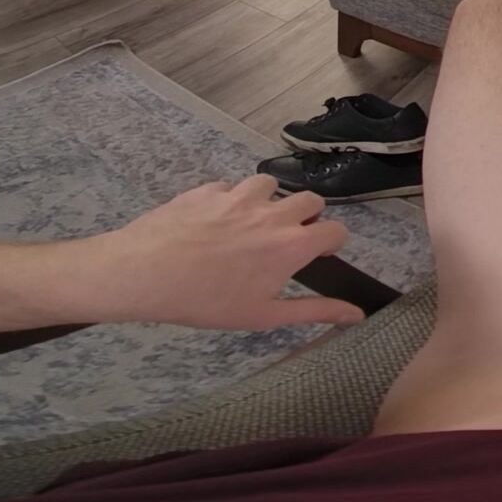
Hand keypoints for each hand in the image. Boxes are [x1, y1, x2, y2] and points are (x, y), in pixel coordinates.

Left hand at [75, 176, 360, 329]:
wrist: (143, 273)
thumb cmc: (206, 301)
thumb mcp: (262, 314)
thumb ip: (314, 311)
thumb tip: (358, 314)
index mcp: (293, 244)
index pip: (336, 230)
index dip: (330, 243)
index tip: (315, 256)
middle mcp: (274, 212)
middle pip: (310, 200)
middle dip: (305, 217)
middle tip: (280, 242)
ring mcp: (240, 195)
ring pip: (271, 186)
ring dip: (267, 202)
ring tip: (247, 226)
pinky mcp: (208, 189)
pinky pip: (229, 188)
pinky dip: (229, 201)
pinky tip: (212, 223)